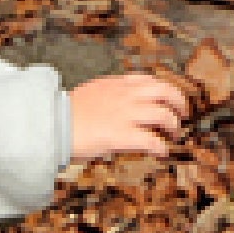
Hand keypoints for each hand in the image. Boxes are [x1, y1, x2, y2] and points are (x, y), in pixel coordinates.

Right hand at [69, 73, 187, 161]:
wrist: (52, 125)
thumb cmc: (64, 115)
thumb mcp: (89, 93)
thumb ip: (107, 95)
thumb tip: (115, 106)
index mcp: (115, 84)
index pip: (148, 80)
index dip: (163, 89)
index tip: (167, 98)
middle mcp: (124, 96)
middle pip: (165, 91)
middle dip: (179, 102)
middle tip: (182, 114)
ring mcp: (125, 114)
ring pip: (164, 114)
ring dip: (173, 125)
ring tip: (174, 134)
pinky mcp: (122, 135)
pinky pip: (152, 141)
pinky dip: (161, 147)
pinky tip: (162, 152)